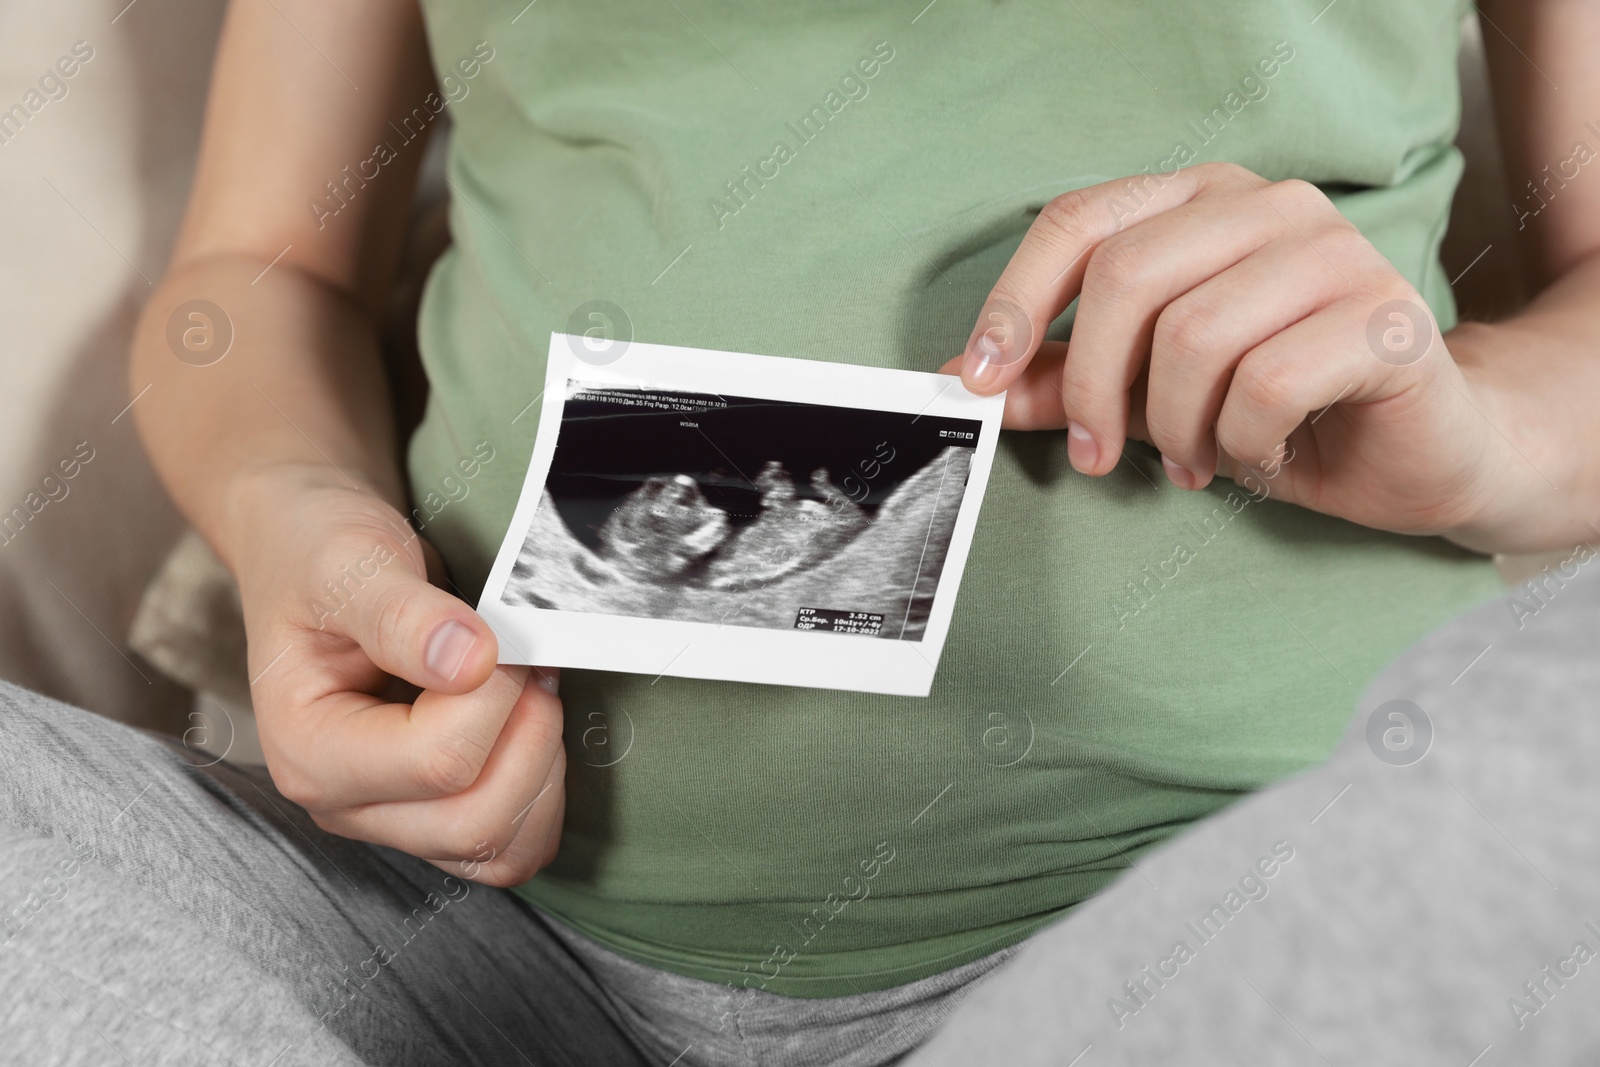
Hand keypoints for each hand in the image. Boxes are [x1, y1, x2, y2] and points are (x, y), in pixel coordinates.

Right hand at [230, 464, 565, 886]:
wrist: (313, 556)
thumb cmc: (321, 558)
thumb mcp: (349, 563)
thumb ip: (402, 614)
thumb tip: (470, 660)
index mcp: (310, 751)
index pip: (439, 761)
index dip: (495, 694)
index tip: (496, 635)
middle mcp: (346, 803)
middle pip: (475, 821)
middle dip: (528, 735)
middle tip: (527, 661)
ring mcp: (392, 818)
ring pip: (501, 844)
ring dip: (543, 765)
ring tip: (530, 689)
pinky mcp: (434, 816)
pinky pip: (510, 846)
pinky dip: (542, 794)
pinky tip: (531, 726)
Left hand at [941, 162, 1509, 539]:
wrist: (1422, 450)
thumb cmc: (1279, 411)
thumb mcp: (1149, 397)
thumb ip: (1065, 381)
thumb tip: (966, 384)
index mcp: (1200, 201)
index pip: (1078, 221)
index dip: (1015, 302)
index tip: (978, 380)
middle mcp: (1268, 205)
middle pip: (1126, 277)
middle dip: (1093, 386)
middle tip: (1095, 455)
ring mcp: (1335, 251)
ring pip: (1195, 336)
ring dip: (1176, 426)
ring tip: (1195, 459)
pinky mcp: (1388, 315)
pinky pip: (1269, 382)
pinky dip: (1243, 441)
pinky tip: (1258, 454)